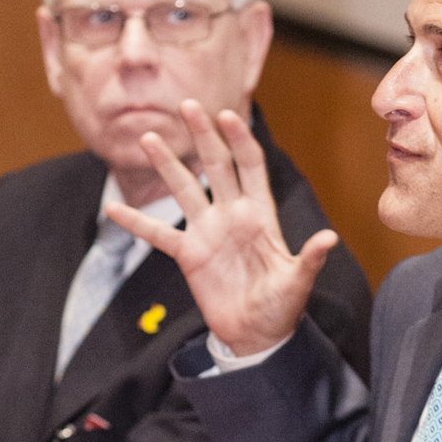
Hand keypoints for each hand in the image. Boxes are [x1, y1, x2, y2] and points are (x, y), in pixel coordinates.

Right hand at [106, 102, 337, 354]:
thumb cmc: (281, 307)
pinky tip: (113, 209)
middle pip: (215, 166)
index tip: (227, 115)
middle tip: (187, 105)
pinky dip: (137, 223)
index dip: (239, 140)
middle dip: (203, 135)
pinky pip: (158, 234)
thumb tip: (329, 238)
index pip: (249, 166)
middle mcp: (232, 215)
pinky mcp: (188, 254)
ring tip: (148, 138)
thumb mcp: (296, 283)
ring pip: (183, 190)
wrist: (257, 335)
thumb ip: (309, 259)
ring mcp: (208, 232)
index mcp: (260, 214)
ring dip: (167, 164)